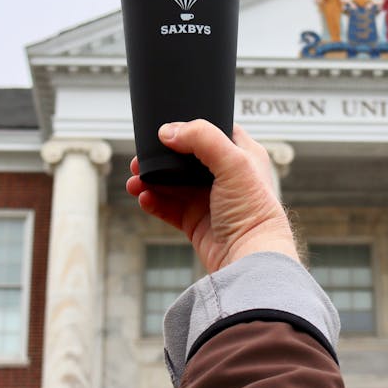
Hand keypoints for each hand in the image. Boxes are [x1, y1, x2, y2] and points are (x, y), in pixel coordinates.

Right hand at [125, 120, 298, 273]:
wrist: (249, 258)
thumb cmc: (253, 211)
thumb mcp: (234, 162)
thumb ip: (202, 139)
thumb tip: (168, 132)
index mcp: (243, 155)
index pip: (214, 131)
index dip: (191, 128)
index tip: (165, 129)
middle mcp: (227, 177)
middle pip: (186, 159)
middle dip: (161, 158)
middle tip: (139, 159)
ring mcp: (210, 201)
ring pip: (173, 184)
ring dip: (151, 181)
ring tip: (134, 181)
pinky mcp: (198, 223)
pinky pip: (169, 209)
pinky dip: (154, 202)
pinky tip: (144, 198)